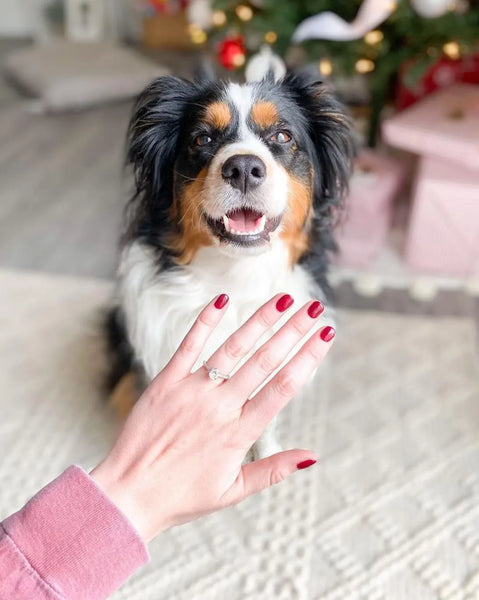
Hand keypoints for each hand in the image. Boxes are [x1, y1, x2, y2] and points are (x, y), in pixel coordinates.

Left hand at [90, 293, 334, 542]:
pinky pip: (188, 345)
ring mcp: (191, 391)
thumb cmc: (181, 497)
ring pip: (232, 348)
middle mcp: (218, 407)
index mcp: (238, 434)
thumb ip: (273, 470)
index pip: (282, 387)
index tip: (326, 335)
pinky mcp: (166, 382)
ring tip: (283, 299)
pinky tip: (222, 300)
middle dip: (293, 331)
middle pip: (264, 361)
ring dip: (260, 321)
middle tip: (314, 308)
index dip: (308, 358)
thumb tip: (311, 456)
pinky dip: (205, 321)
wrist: (127, 494)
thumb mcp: (232, 492)